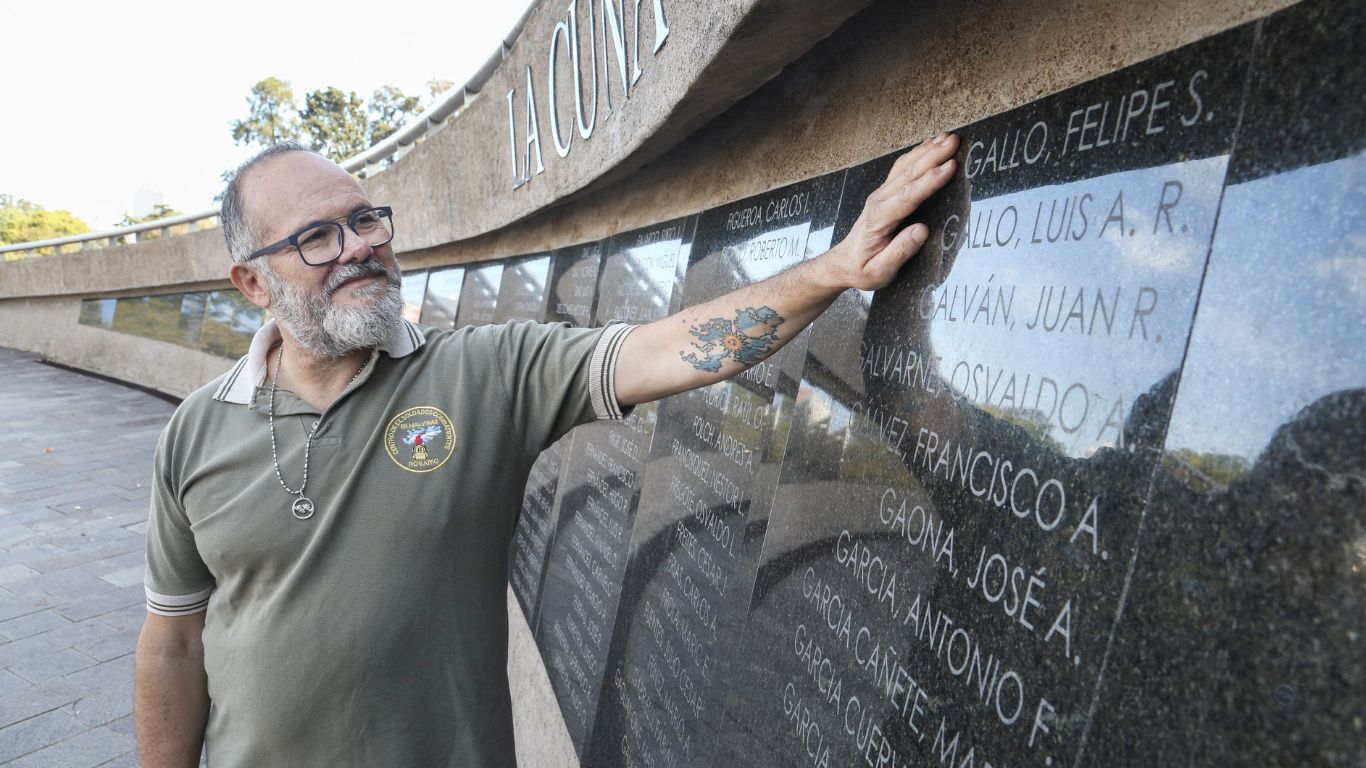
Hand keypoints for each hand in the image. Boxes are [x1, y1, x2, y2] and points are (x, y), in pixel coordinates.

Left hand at [824, 132, 958, 290]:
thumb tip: (922, 230)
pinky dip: (918, 154)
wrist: (843, 263)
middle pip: (908, 174)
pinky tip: (931, 144)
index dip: (930, 181)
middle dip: (933, 155)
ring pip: (905, 167)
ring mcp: (881, 195)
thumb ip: (901, 251)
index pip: (908, 196)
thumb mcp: (880, 271)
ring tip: (949, 137)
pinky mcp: (885, 193)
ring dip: (927, 150)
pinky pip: (902, 169)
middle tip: (955, 141)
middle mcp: (879, 201)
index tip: (950, 167)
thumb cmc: (863, 269)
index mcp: (879, 219)